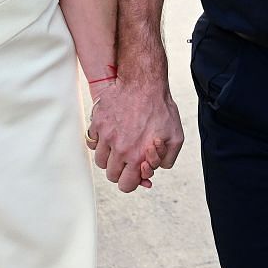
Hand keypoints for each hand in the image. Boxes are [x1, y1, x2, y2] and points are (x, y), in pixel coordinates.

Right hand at [87, 76, 183, 192]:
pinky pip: (91, 141)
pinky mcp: (97, 122)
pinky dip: (99, 141)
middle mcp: (119, 148)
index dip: (131, 181)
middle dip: (120, 170)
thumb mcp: (176, 137)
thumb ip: (166, 160)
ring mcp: (105, 135)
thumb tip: (152, 171)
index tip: (134, 172)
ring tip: (119, 145)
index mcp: (137, 155)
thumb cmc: (161, 108)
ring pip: (99, 160)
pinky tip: (110, 133)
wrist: (143, 82)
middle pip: (111, 175)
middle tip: (127, 158)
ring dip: (108, 157)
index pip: (125, 185)